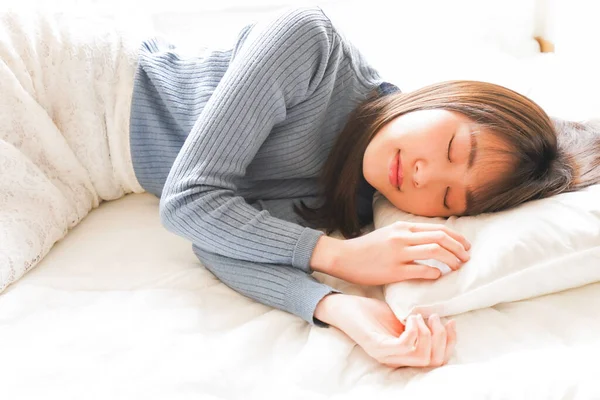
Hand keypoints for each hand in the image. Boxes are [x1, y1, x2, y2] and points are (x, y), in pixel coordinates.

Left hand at [315, 294, 456, 367]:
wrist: (344, 308)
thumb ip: (419, 323)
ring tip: (420, 316)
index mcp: (404, 354)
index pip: (436, 360)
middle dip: (442, 338)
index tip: (450, 322)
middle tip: (435, 317)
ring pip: (422, 357)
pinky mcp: (377, 347)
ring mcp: (386, 355)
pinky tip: (409, 317)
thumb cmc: (371, 312)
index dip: (450, 342)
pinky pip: (405, 346)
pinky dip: (413, 330)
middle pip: (433, 361)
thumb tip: (441, 318)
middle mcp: (396, 359)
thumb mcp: (401, 317)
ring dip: (427, 333)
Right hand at [331, 221, 470, 284]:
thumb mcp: (389, 233)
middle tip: (467, 258)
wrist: (344, 257)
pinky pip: (421, 269)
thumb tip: (432, 240)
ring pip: (435, 251)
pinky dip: (435, 272)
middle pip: (440, 237)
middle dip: (458, 248)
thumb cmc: (367, 248)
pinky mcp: (394, 270)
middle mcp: (402, 237)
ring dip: (451, 259)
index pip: (437, 228)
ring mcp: (398, 253)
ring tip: (457, 268)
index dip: (456, 237)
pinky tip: (438, 276)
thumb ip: (408, 235)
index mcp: (403, 227)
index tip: (466, 246)